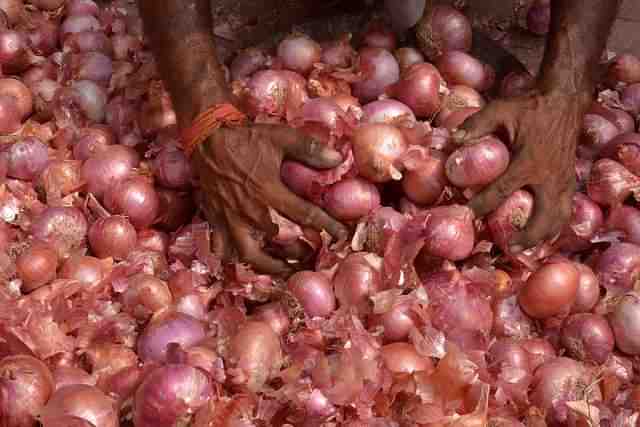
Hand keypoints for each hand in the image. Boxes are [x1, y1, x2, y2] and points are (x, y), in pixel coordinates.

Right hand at [192, 124, 347, 274]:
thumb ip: (310, 149)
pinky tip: (247, 258)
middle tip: (311, 254)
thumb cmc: (246, 139)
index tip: (342, 237)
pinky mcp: (215, 220)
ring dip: (268, 266)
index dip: (329, 227)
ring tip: (283, 268)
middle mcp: (251, 211)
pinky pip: (223, 248)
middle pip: (280, 244)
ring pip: (249, 255)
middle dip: (299, 253)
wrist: (207, 138)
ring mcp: (231, 219)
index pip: (307, 216)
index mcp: (270, 192)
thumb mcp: (281, 137)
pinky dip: (233, 257)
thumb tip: (338, 159)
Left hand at [455, 90, 589, 252]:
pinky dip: (555, 227)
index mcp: (528, 162)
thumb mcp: (501, 110)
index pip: (502, 191)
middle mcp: (549, 177)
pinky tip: (543, 237)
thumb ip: (476, 125)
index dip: (482, 205)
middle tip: (508, 249)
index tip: (467, 215)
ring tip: (526, 251)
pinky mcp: (569, 182)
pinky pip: (565, 211)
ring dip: (544, 237)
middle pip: (542, 217)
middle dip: (526, 237)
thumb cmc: (530, 107)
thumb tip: (452, 140)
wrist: (565, 101)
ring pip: (559, 219)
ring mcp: (563, 181)